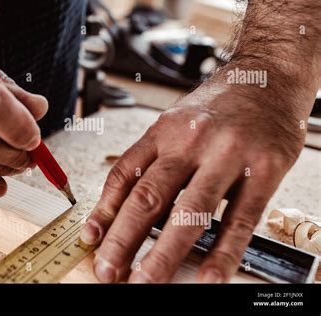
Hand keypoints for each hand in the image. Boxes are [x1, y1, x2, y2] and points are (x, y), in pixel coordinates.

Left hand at [80, 65, 314, 282]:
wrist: (267, 76)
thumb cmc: (217, 106)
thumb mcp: (175, 123)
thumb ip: (153, 160)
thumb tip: (127, 203)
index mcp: (163, 131)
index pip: (124, 174)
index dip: (103, 210)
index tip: (90, 238)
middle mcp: (190, 142)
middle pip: (149, 197)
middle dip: (123, 239)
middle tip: (107, 271)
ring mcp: (228, 155)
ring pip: (189, 212)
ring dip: (164, 254)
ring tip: (145, 282)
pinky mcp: (264, 170)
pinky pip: (240, 219)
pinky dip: (222, 253)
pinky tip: (207, 276)